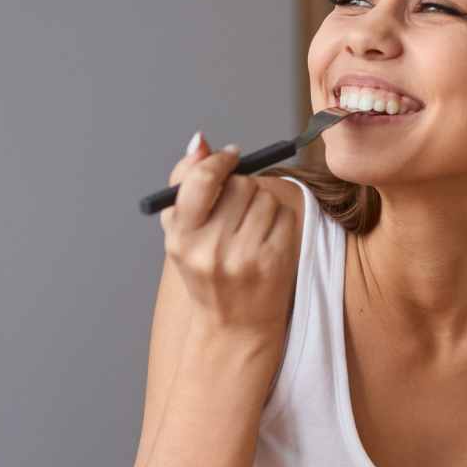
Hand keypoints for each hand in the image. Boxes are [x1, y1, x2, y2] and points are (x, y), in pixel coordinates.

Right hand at [160, 131, 298, 337]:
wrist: (235, 325)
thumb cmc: (205, 270)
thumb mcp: (181, 232)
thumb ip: (184, 181)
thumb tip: (200, 141)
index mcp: (181, 238)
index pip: (202, 180)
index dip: (220, 161)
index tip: (230, 157)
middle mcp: (210, 250)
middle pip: (240, 184)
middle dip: (242, 187)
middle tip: (238, 206)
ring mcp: (245, 258)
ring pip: (265, 197)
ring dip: (262, 203)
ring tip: (251, 227)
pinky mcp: (274, 262)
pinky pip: (284, 214)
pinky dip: (279, 219)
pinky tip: (266, 239)